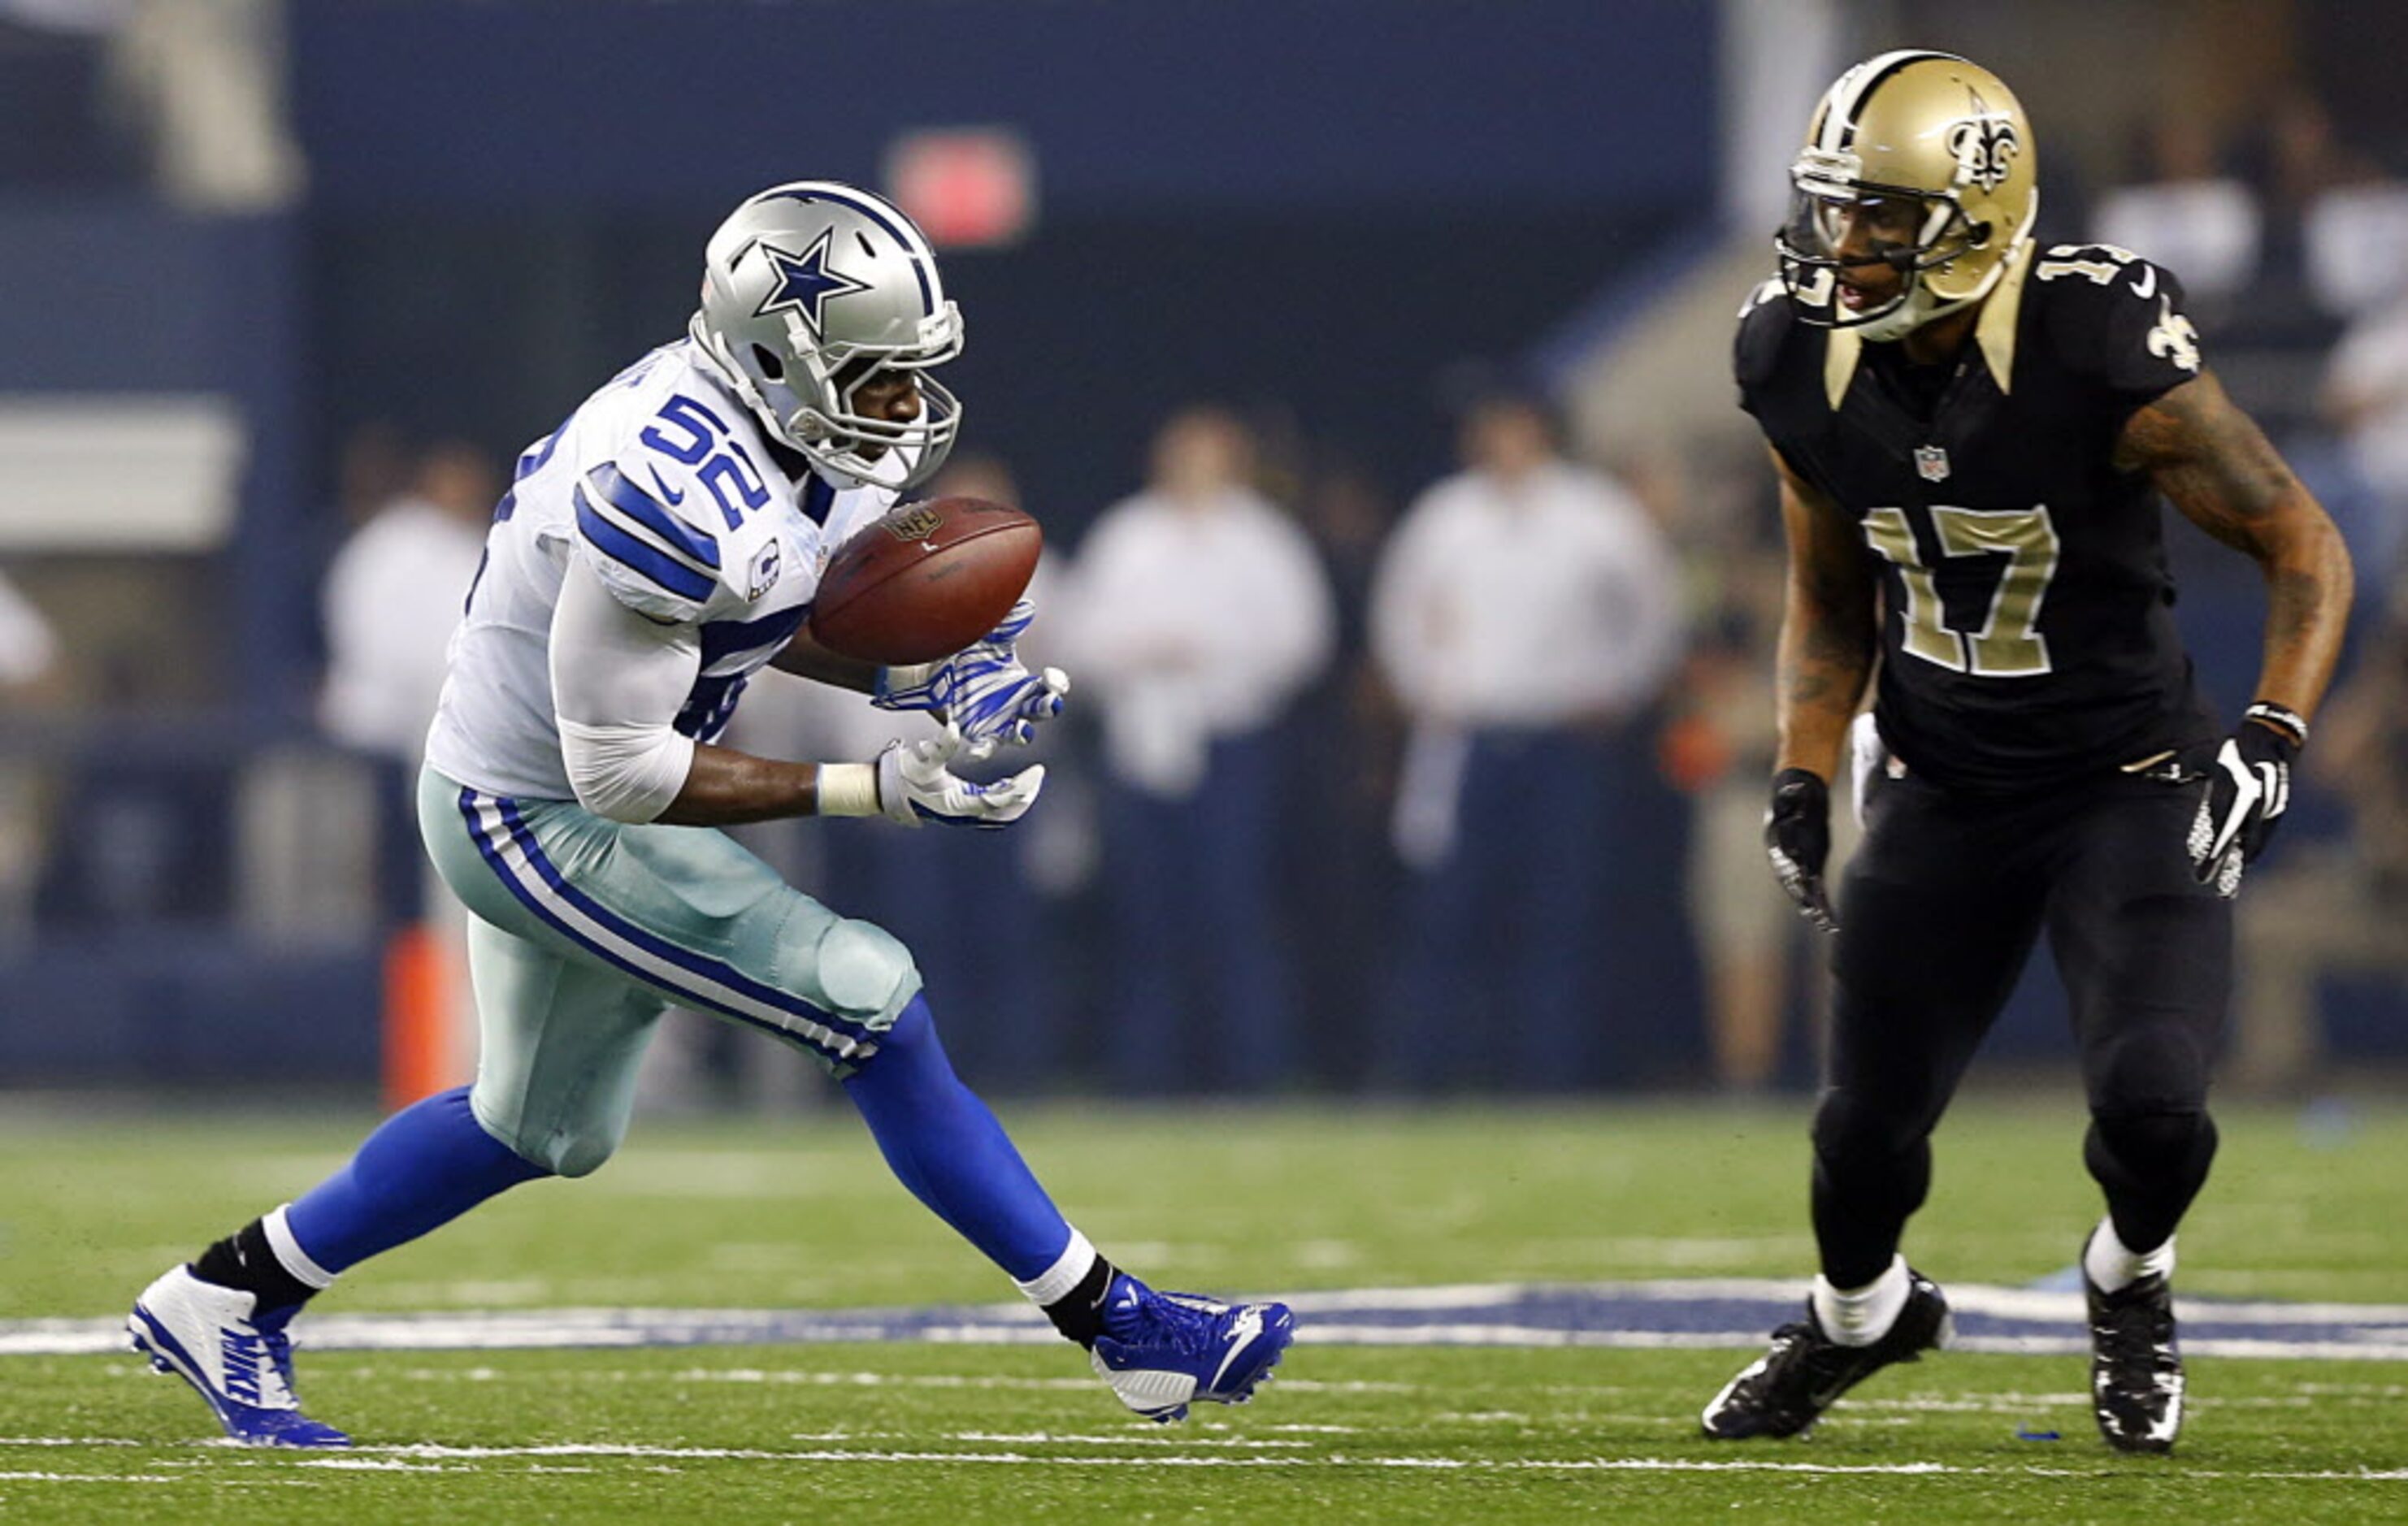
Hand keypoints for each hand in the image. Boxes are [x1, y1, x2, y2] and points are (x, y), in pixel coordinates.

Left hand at [872, 598, 1069, 751]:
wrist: (929, 665)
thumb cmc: (965, 652)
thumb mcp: (988, 637)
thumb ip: (1008, 624)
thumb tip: (1028, 607)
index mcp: (1026, 683)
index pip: (1052, 688)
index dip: (1057, 684)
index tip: (1051, 676)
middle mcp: (1016, 705)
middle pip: (1042, 712)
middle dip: (1048, 708)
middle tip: (1049, 703)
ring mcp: (997, 721)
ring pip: (1019, 734)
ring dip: (1023, 733)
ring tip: (1021, 730)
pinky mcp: (975, 732)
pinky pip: (983, 746)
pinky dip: (982, 750)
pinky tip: (977, 749)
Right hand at [876, 725, 1044, 828]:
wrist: (885, 791)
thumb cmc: (904, 774)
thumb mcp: (923, 758)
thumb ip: (941, 744)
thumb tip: (955, 728)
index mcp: (959, 803)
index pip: (1000, 800)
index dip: (1022, 787)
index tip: (1038, 770)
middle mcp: (964, 814)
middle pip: (1006, 813)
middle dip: (1025, 794)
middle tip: (1037, 774)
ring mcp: (962, 815)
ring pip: (1000, 816)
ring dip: (1016, 800)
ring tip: (1027, 780)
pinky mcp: (960, 810)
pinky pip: (989, 811)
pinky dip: (1003, 800)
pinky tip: (1007, 783)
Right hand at [1764, 767, 1837, 931]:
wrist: (1799, 798)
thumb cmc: (1795, 793)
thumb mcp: (1793, 791)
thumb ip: (1793, 793)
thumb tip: (1797, 788)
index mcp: (1778, 841)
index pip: (1784, 856)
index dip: (1792, 868)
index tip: (1800, 878)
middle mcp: (1785, 858)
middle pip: (1792, 880)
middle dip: (1802, 895)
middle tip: (1811, 910)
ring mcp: (1798, 865)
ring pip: (1804, 891)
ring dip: (1813, 907)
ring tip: (1824, 924)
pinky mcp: (1811, 868)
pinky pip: (1816, 890)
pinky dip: (1823, 905)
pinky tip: (1831, 922)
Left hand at [2188, 708, 2301, 896]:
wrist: (2270, 739)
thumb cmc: (2229, 750)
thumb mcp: (2202, 756)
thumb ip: (2179, 770)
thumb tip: (2151, 775)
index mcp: (2230, 787)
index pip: (2217, 824)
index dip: (2209, 848)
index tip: (2199, 866)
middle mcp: (2250, 799)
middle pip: (2232, 837)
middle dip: (2218, 861)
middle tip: (2203, 881)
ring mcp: (2267, 805)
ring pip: (2251, 840)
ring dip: (2237, 860)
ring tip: (2224, 883)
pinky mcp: (2278, 809)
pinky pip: (2264, 834)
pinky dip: (2252, 849)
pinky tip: (2242, 863)